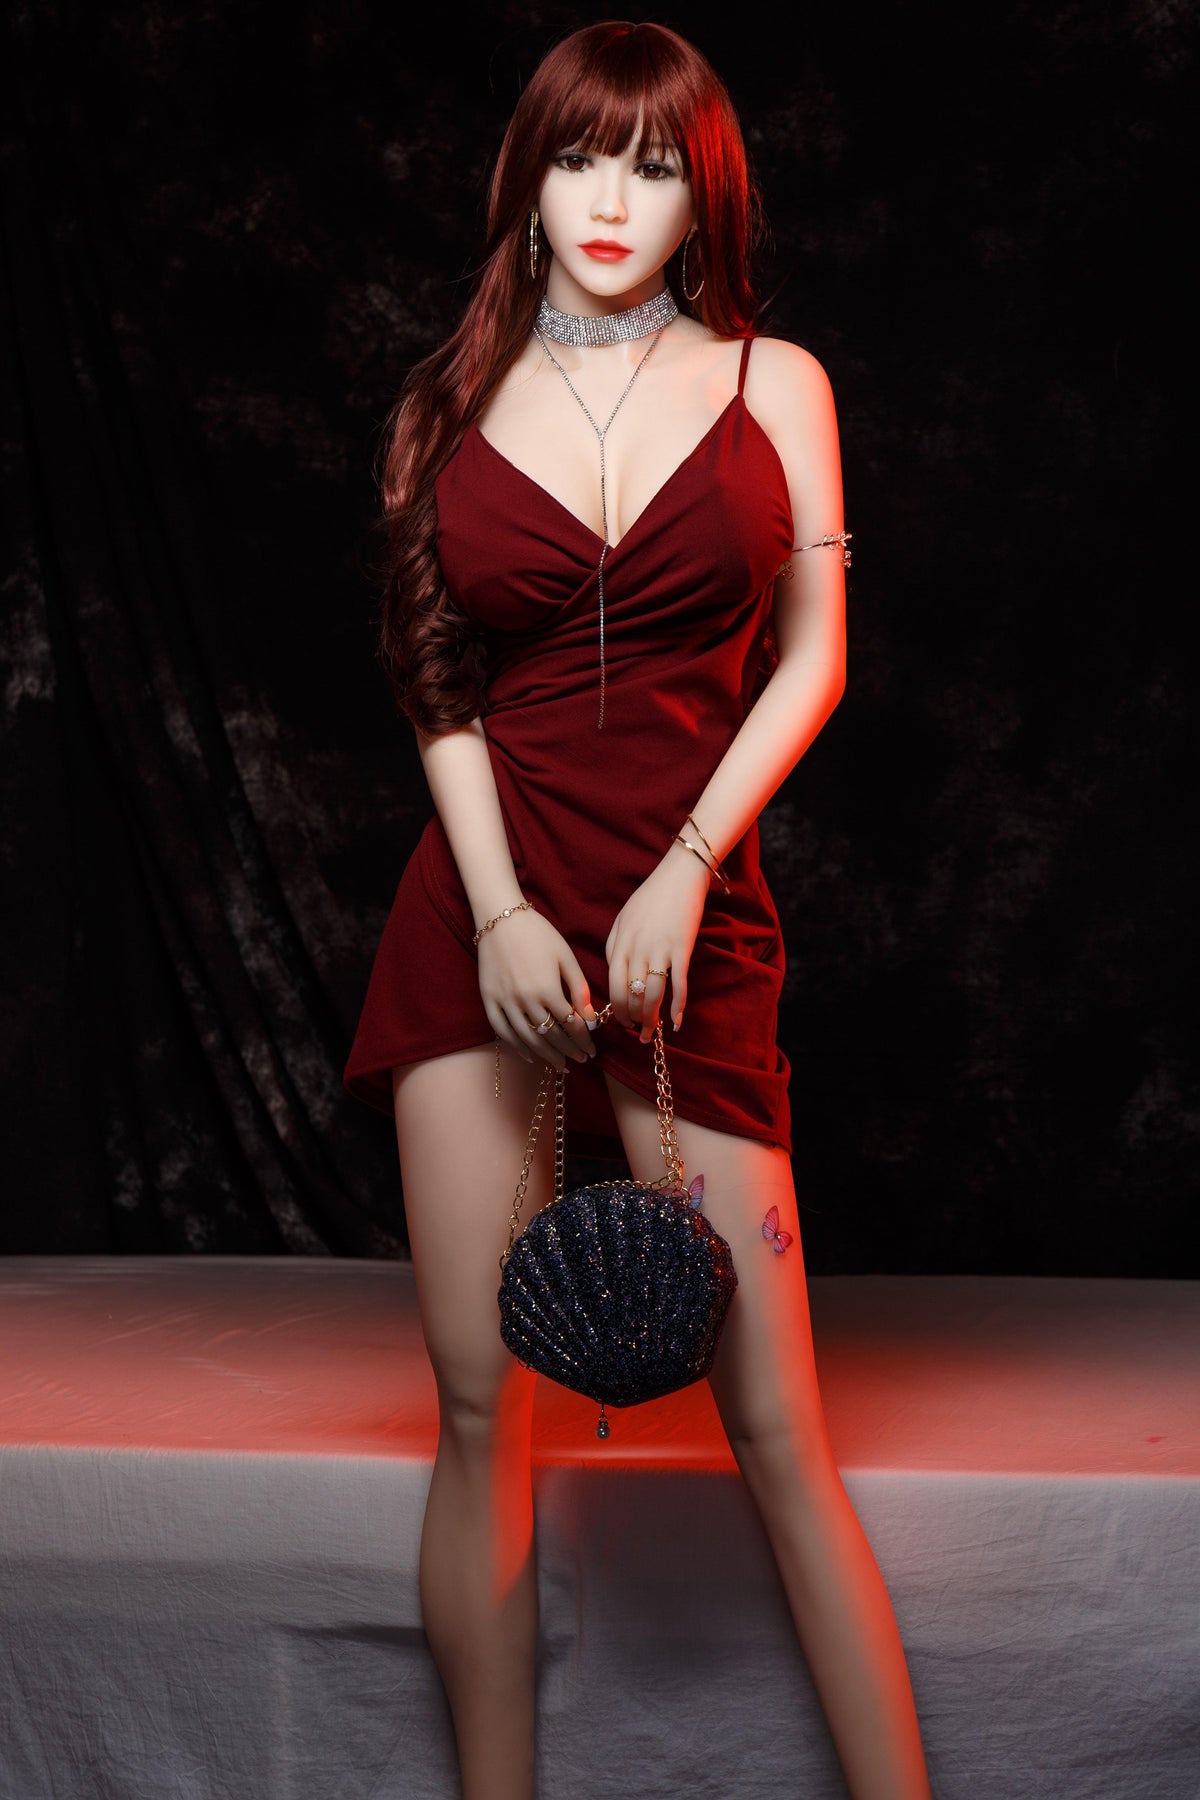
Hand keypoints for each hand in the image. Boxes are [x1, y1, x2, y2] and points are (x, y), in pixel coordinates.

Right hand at [477, 906, 597, 1069]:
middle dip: (569, 1051)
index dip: (584, 1040)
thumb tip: (589, 1017)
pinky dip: (517, 1047)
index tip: (592, 1049)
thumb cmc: (539, 934)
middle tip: (581, 1060)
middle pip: (551, 1036)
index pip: (571, 1025)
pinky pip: (503, 1032)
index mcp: (548, 989)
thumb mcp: (566, 957)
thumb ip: (579, 988)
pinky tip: (531, 1056)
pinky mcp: (488, 1000)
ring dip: (547, 1055)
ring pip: (528, 1039)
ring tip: (560, 1064)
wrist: (501, 918)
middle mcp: (526, 1001)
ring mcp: (505, 1002)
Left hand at [605, 842, 709, 1039]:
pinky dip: (678, 1006)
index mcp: (620, 943)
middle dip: (631, 1018)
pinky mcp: (682, 950)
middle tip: (635, 1030)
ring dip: (651, 1018)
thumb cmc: (650, 897)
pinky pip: (678, 985)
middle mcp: (637, 950)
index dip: (615, 1007)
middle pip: (630, 994)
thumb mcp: (622, 918)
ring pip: (651, 995)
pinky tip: (676, 1022)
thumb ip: (615, 945)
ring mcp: (660, 951)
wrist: (679, 877)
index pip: (612, 984)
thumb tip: (614, 972)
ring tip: (651, 1032)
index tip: (620, 1020)